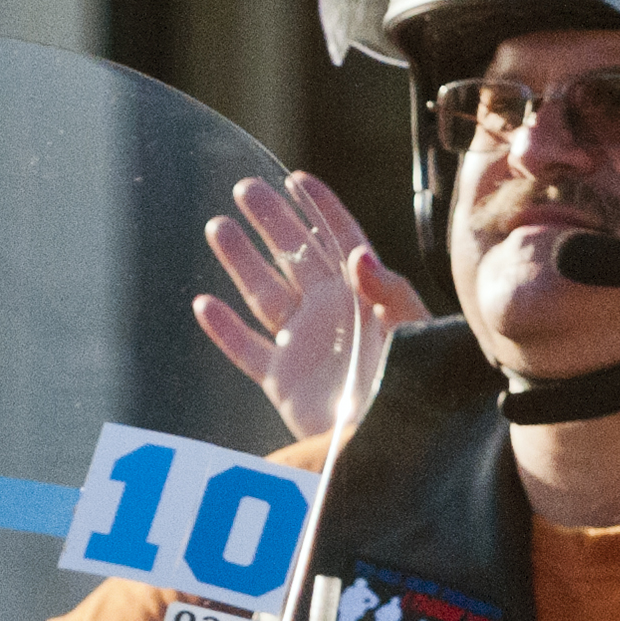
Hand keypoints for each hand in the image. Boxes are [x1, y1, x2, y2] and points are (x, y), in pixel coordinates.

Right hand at [192, 172, 429, 438]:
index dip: (322, 209)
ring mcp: (305, 346)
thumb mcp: (412, 333)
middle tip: (246, 187)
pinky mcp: (284, 382)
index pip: (343, 240)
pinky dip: (223, 329)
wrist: (396, 441)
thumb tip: (357, 254)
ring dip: (241, 261)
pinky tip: (203, 303)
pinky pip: (245, 349)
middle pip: (295, 256)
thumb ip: (388, 292)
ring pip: (264, 294)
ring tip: (218, 225)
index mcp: (367, 296)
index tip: (298, 179)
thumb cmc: (415, 385)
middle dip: (273, 222)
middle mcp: (333, 314)